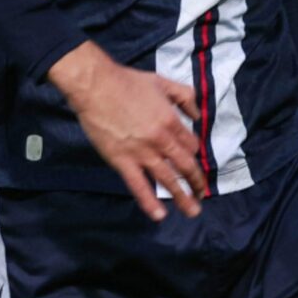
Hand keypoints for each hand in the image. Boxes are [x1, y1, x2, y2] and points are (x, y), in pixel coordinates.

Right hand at [48, 42, 204, 220]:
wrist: (96, 86)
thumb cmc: (127, 81)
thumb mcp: (162, 82)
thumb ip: (184, 96)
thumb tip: (197, 114)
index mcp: (172, 121)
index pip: (191, 145)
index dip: (194, 154)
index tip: (193, 161)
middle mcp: (161, 140)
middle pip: (185, 166)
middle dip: (196, 182)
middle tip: (202, 193)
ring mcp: (142, 153)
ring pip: (168, 179)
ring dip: (183, 197)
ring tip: (192, 211)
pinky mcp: (123, 162)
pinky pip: (139, 186)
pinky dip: (150, 202)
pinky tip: (159, 215)